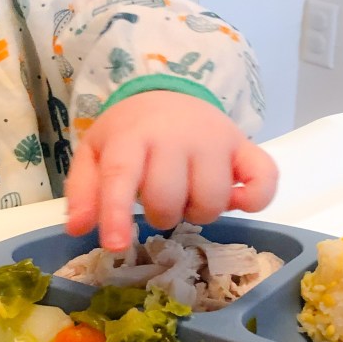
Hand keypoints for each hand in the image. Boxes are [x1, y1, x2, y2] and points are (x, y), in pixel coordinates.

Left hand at [64, 92, 278, 251]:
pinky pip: (263, 180)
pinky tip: (236, 201)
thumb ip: (84, 190)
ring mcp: (215, 139)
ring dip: (198, 212)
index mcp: (132, 136)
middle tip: (160, 204)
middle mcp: (175, 136)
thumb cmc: (130, 134)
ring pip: (211, 199)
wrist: (169, 95)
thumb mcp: (96, 153)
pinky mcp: (246, 146)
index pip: (122, 175)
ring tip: (189, 196)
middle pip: (169, 197)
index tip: (115, 246)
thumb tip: (78, 229)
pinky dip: (254, 199)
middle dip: (161, 215)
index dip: (117, 213)